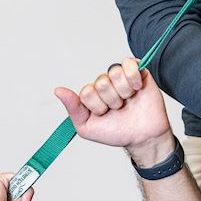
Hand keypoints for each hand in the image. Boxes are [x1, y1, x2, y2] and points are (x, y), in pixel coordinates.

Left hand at [55, 57, 172, 155]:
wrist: (143, 137)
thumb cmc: (116, 133)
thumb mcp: (87, 127)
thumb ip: (73, 108)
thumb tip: (58, 90)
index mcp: (92, 94)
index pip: (87, 92)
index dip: (97, 106)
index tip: (105, 115)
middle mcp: (106, 83)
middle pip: (101, 83)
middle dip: (112, 101)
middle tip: (119, 109)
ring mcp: (121, 77)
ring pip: (115, 73)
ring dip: (124, 92)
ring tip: (129, 101)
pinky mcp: (138, 72)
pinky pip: (130, 63)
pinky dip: (133, 77)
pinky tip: (137, 89)